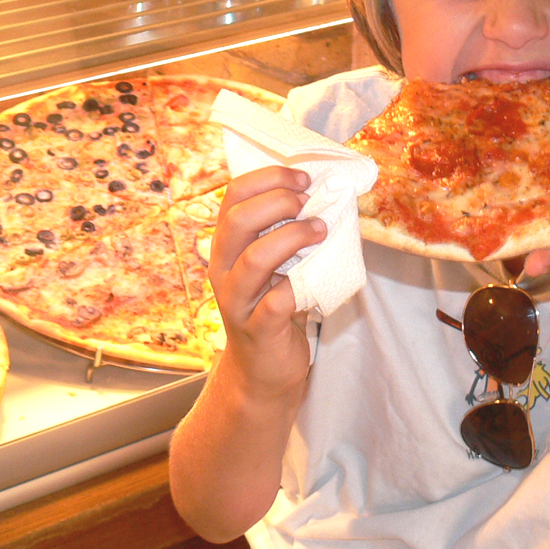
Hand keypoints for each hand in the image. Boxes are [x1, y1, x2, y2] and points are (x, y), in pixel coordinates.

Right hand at [210, 166, 326, 399]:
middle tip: (309, 202)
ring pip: (255, 258)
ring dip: (292, 237)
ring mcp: (237, 300)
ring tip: (321, 230)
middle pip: (237, 220)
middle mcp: (223, 270)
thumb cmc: (272, 309)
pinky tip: (314, 281)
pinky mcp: (258, 329)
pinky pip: (276, 301)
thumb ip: (283, 234)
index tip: (303, 178)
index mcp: (226, 246)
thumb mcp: (272, 266)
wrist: (262, 370)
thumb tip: (326, 196)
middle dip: (278, 201)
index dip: (268, 179)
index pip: (233, 197)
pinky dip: (298, 286)